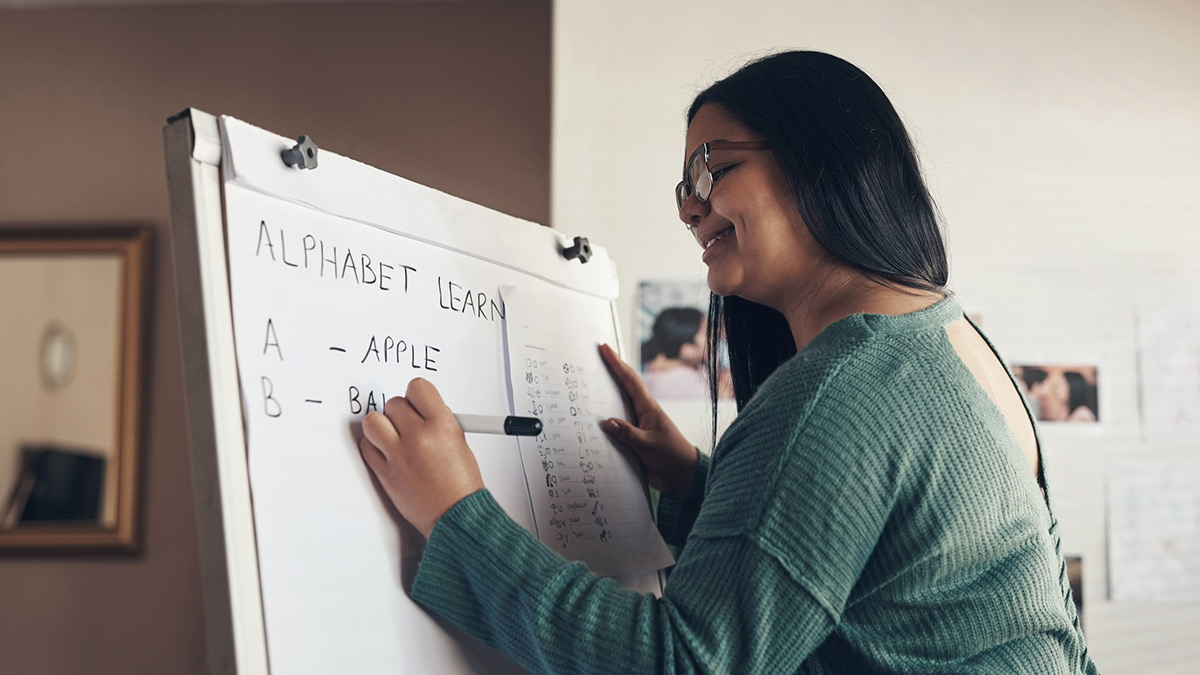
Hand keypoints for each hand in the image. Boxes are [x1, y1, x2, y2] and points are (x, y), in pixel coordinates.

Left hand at [359, 378, 483, 537]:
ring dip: (382, 425)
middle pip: (394, 403)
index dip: (416, 395)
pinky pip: (366, 447)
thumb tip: (422, 409)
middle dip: (401, 412)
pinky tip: (386, 452)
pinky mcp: (384, 472)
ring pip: (373, 421)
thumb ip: (439, 422)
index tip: (416, 402)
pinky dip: (374, 447)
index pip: (417, 387)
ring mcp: (398, 455)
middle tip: (408, 424)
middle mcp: (418, 437)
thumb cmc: (461, 486)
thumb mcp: (459, 443)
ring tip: (392, 435)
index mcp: (442, 426)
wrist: (455, 517)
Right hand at [598, 343, 698, 496]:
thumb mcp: (649, 445)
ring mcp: (636, 425)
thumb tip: (606, 422)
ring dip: (602, 396)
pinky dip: (603, 422)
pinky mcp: (631, 439)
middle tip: (592, 358)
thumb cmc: (672, 456)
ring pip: (616, 406)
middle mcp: (641, 413)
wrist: (680, 476)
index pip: (629, 381)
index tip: (604, 348)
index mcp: (648, 408)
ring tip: (586, 384)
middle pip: (621, 388)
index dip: (616, 363)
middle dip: (608, 372)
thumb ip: (628, 434)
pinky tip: (590, 422)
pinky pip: (614, 426)